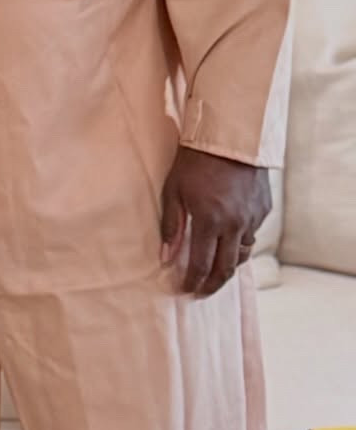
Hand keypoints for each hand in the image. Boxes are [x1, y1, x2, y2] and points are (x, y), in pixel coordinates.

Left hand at [160, 146, 271, 297]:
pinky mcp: (264, 209)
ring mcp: (253, 218)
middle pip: (226, 268)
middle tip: (202, 292)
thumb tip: (166, 258)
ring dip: (229, 266)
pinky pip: (252, 234)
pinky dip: (240, 243)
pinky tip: (229, 242)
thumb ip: (171, 227)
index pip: (202, 265)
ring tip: (215, 271)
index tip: (186, 291)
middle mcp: (235, 225)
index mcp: (211, 221)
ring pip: (243, 253)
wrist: (229, 136)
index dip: (193, 282)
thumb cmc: (194, 161)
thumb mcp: (174, 191)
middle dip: (213, 284)